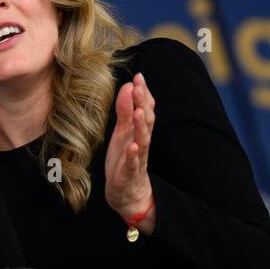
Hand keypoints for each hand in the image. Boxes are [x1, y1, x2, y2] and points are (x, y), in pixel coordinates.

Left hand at [104, 72, 155, 224]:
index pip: (145, 109)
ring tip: (140, 112)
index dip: (143, 93)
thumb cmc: (125, 158)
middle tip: (139, 87)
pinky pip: (133, 164)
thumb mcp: (122, 132)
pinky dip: (134, 155)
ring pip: (143, 140)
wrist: (127, 192)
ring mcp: (137, 158)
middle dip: (143, 103)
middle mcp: (141, 142)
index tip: (139, 76)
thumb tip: (128, 86)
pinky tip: (133, 146)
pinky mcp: (130, 174)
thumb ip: (125, 110)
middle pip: (146, 121)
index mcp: (138, 131)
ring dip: (142, 126)